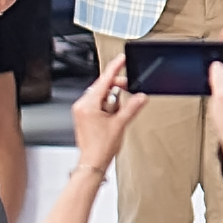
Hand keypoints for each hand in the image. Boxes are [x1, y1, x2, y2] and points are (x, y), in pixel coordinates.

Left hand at [69, 55, 148, 171]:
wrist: (92, 162)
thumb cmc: (100, 147)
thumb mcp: (120, 124)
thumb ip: (132, 107)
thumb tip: (141, 96)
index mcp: (88, 104)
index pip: (104, 80)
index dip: (115, 68)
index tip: (122, 59)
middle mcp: (82, 105)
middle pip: (102, 87)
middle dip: (117, 89)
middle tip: (129, 91)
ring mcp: (82, 111)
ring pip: (101, 95)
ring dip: (113, 100)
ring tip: (118, 113)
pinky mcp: (84, 116)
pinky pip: (98, 103)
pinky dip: (108, 106)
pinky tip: (113, 116)